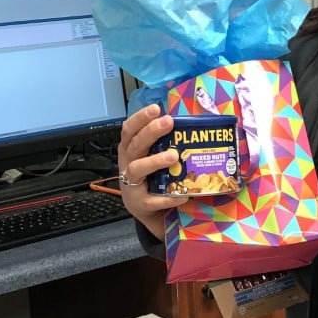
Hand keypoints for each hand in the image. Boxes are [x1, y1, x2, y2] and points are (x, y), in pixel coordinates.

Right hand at [116, 104, 178, 240]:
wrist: (145, 209)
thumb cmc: (151, 177)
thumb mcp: (151, 158)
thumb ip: (163, 143)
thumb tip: (189, 125)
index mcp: (130, 150)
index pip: (129, 130)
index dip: (140, 118)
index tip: (155, 108)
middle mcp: (127, 164)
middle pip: (135, 146)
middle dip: (150, 132)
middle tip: (168, 122)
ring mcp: (131, 185)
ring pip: (138, 169)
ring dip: (155, 161)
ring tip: (174, 156)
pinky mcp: (140, 204)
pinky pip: (153, 200)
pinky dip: (168, 198)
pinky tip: (183, 195)